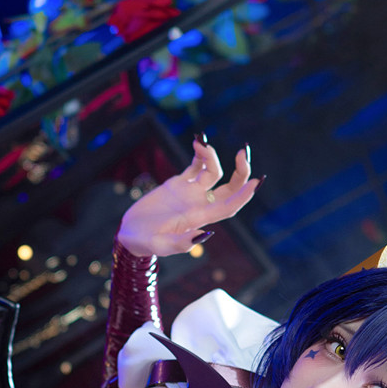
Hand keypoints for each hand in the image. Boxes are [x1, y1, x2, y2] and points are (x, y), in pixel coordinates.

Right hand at [117, 136, 259, 258]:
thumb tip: (206, 234)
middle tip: (242, 152)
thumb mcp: (159, 245)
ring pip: (212, 172)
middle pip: (230, 187)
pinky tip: (198, 142)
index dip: (243, 195)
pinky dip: (199, 155)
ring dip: (212, 156)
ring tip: (201, 144)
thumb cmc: (144, 243)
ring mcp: (190, 193)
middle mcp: (200, 204)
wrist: (130, 234)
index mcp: (199, 218)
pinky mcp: (178, 184)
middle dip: (240, 171)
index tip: (256, 182)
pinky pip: (195, 167)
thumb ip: (181, 242)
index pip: (228, 206)